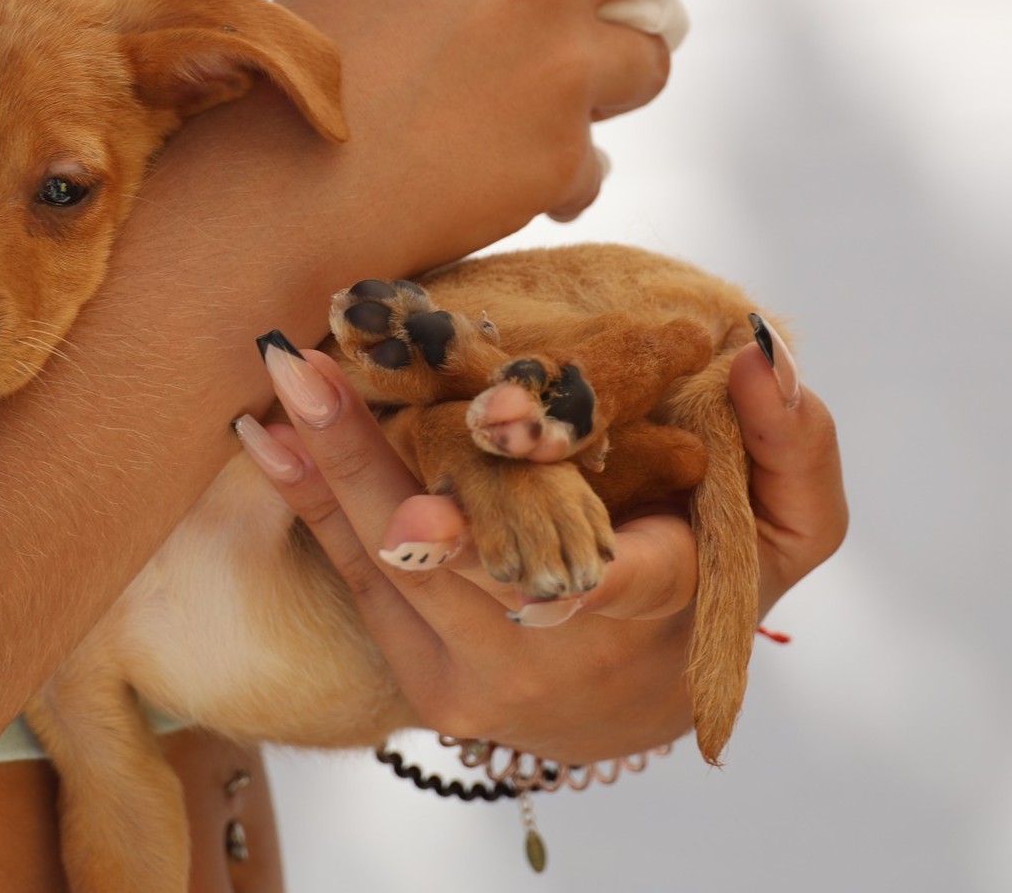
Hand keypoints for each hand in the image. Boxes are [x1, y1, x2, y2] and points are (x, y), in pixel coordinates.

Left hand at [238, 343, 844, 764]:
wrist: (638, 706)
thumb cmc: (717, 588)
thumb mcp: (794, 530)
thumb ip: (796, 443)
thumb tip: (756, 353)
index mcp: (654, 602)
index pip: (596, 568)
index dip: (528, 517)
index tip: (455, 458)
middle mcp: (552, 653)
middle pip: (450, 564)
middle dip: (373, 467)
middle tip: (314, 377)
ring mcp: (474, 674)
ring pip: (387, 567)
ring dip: (325, 468)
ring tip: (280, 383)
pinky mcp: (419, 676)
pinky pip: (354, 580)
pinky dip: (308, 502)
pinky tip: (263, 436)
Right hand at [276, 0, 687, 271]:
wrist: (266, 197)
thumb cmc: (279, 87)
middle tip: (598, 17)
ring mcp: (563, 67)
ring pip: (650, 59)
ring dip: (606, 84)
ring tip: (538, 113)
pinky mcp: (563, 156)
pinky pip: (594, 165)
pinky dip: (555, 179)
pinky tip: (498, 187)